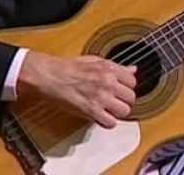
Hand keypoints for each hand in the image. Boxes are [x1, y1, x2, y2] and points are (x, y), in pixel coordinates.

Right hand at [17, 51, 136, 128]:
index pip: (133, 81)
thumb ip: (116, 67)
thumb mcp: (95, 61)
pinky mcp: (91, 111)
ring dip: (117, 112)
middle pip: (131, 97)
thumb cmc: (68, 67)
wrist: (49, 76)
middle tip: (115, 100)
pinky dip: (107, 122)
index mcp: (109, 69)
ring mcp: (100, 98)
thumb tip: (132, 69)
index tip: (121, 89)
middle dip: (124, 100)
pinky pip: (111, 123)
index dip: (126, 87)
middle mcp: (108, 83)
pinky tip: (101, 116)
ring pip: (124, 111)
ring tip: (109, 109)